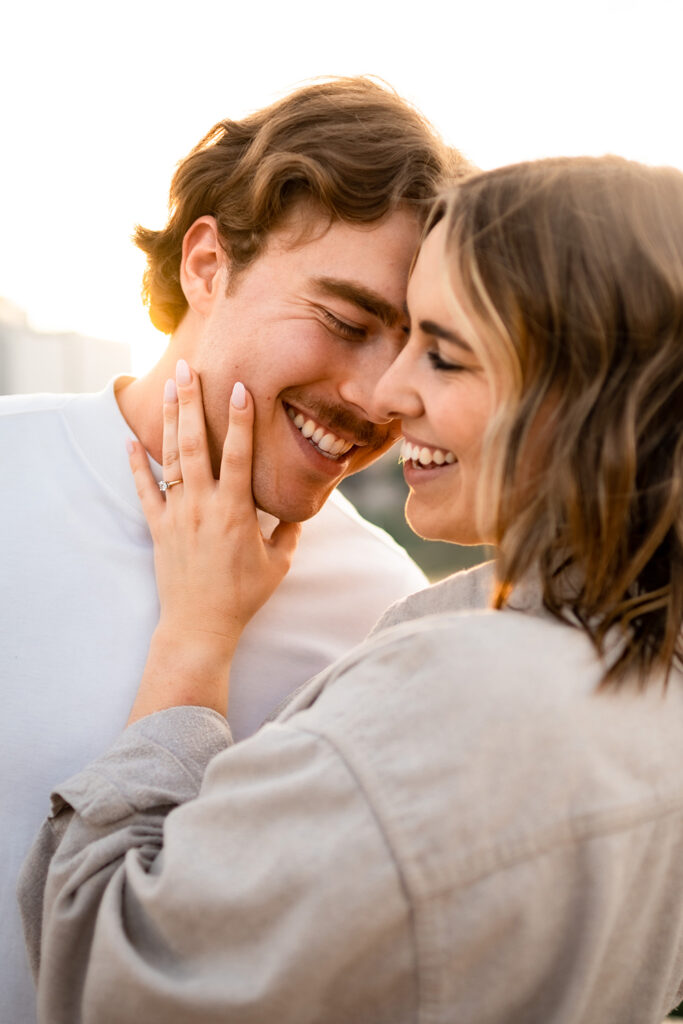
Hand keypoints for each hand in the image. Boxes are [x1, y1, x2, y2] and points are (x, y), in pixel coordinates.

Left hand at [125, 361, 300, 722]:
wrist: (200, 626)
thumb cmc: (244, 597)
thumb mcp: (278, 564)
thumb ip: (289, 531)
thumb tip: (302, 508)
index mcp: (235, 511)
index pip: (238, 454)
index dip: (240, 419)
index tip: (240, 388)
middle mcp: (203, 506)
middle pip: (195, 444)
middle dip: (191, 403)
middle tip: (188, 369)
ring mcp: (177, 515)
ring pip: (170, 460)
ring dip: (168, 422)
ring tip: (167, 389)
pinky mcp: (158, 529)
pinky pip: (144, 491)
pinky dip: (136, 466)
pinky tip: (129, 442)